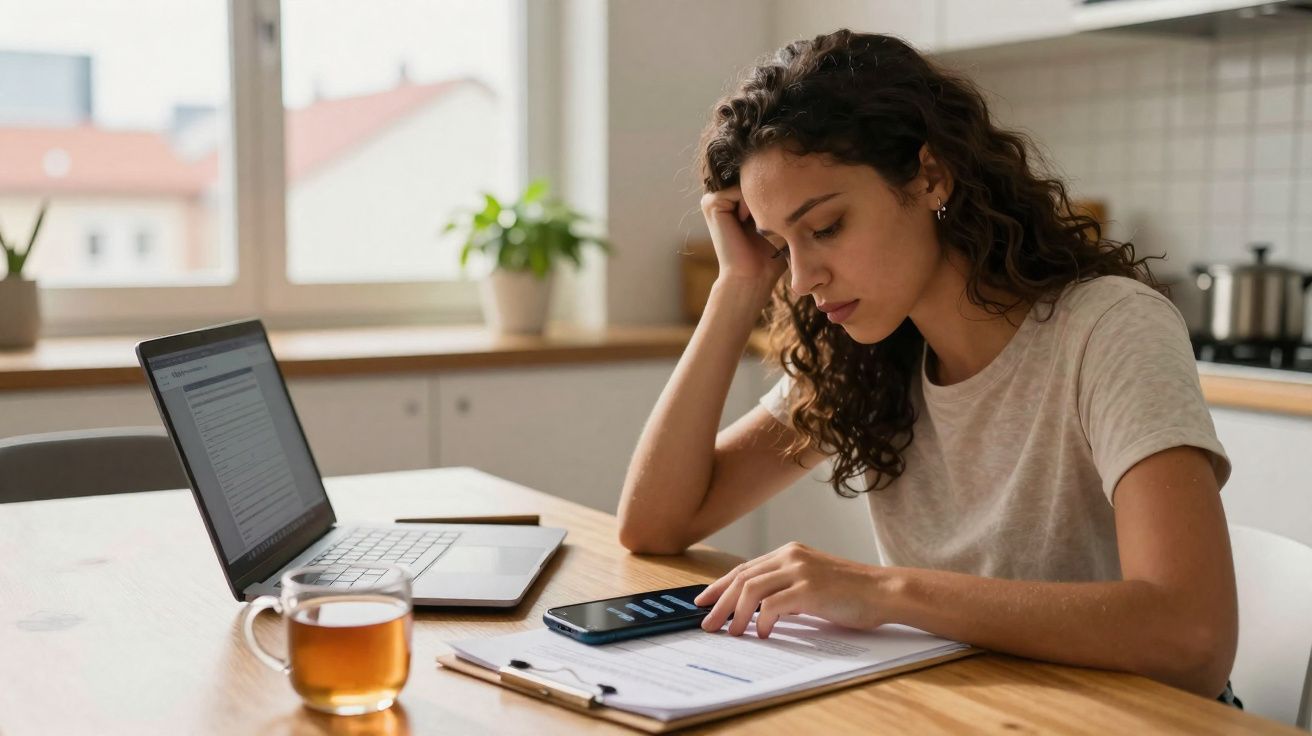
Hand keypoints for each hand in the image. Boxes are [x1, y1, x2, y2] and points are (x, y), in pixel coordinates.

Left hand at [693, 542, 888, 638]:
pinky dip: (762, 621)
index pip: (745, 568)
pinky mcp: (809, 589)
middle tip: (708, 624)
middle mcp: (791, 556)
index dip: (720, 585)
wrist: (883, 591)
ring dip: (736, 614)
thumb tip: (758, 610)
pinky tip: (763, 633)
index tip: (704, 600)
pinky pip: (772, 605)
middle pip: (742, 578)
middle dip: (719, 602)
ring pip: (751, 589)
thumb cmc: (851, 592)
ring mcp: (800, 571)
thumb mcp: (812, 583)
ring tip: (732, 632)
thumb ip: (787, 589)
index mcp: (790, 552)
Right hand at [699, 186, 787, 296]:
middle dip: (768, 192)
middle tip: (771, 217)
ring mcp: (713, 198)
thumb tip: (799, 175)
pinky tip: (748, 223)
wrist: (753, 276)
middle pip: (753, 177)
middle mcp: (721, 195)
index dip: (776, 188)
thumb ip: (781, 197)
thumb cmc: (770, 254)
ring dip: (760, 200)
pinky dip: (749, 204)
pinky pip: (738, 189)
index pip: (760, 178)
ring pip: (747, 182)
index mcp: (734, 199)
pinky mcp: (711, 202)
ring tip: (759, 223)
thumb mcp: (778, 219)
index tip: (784, 207)